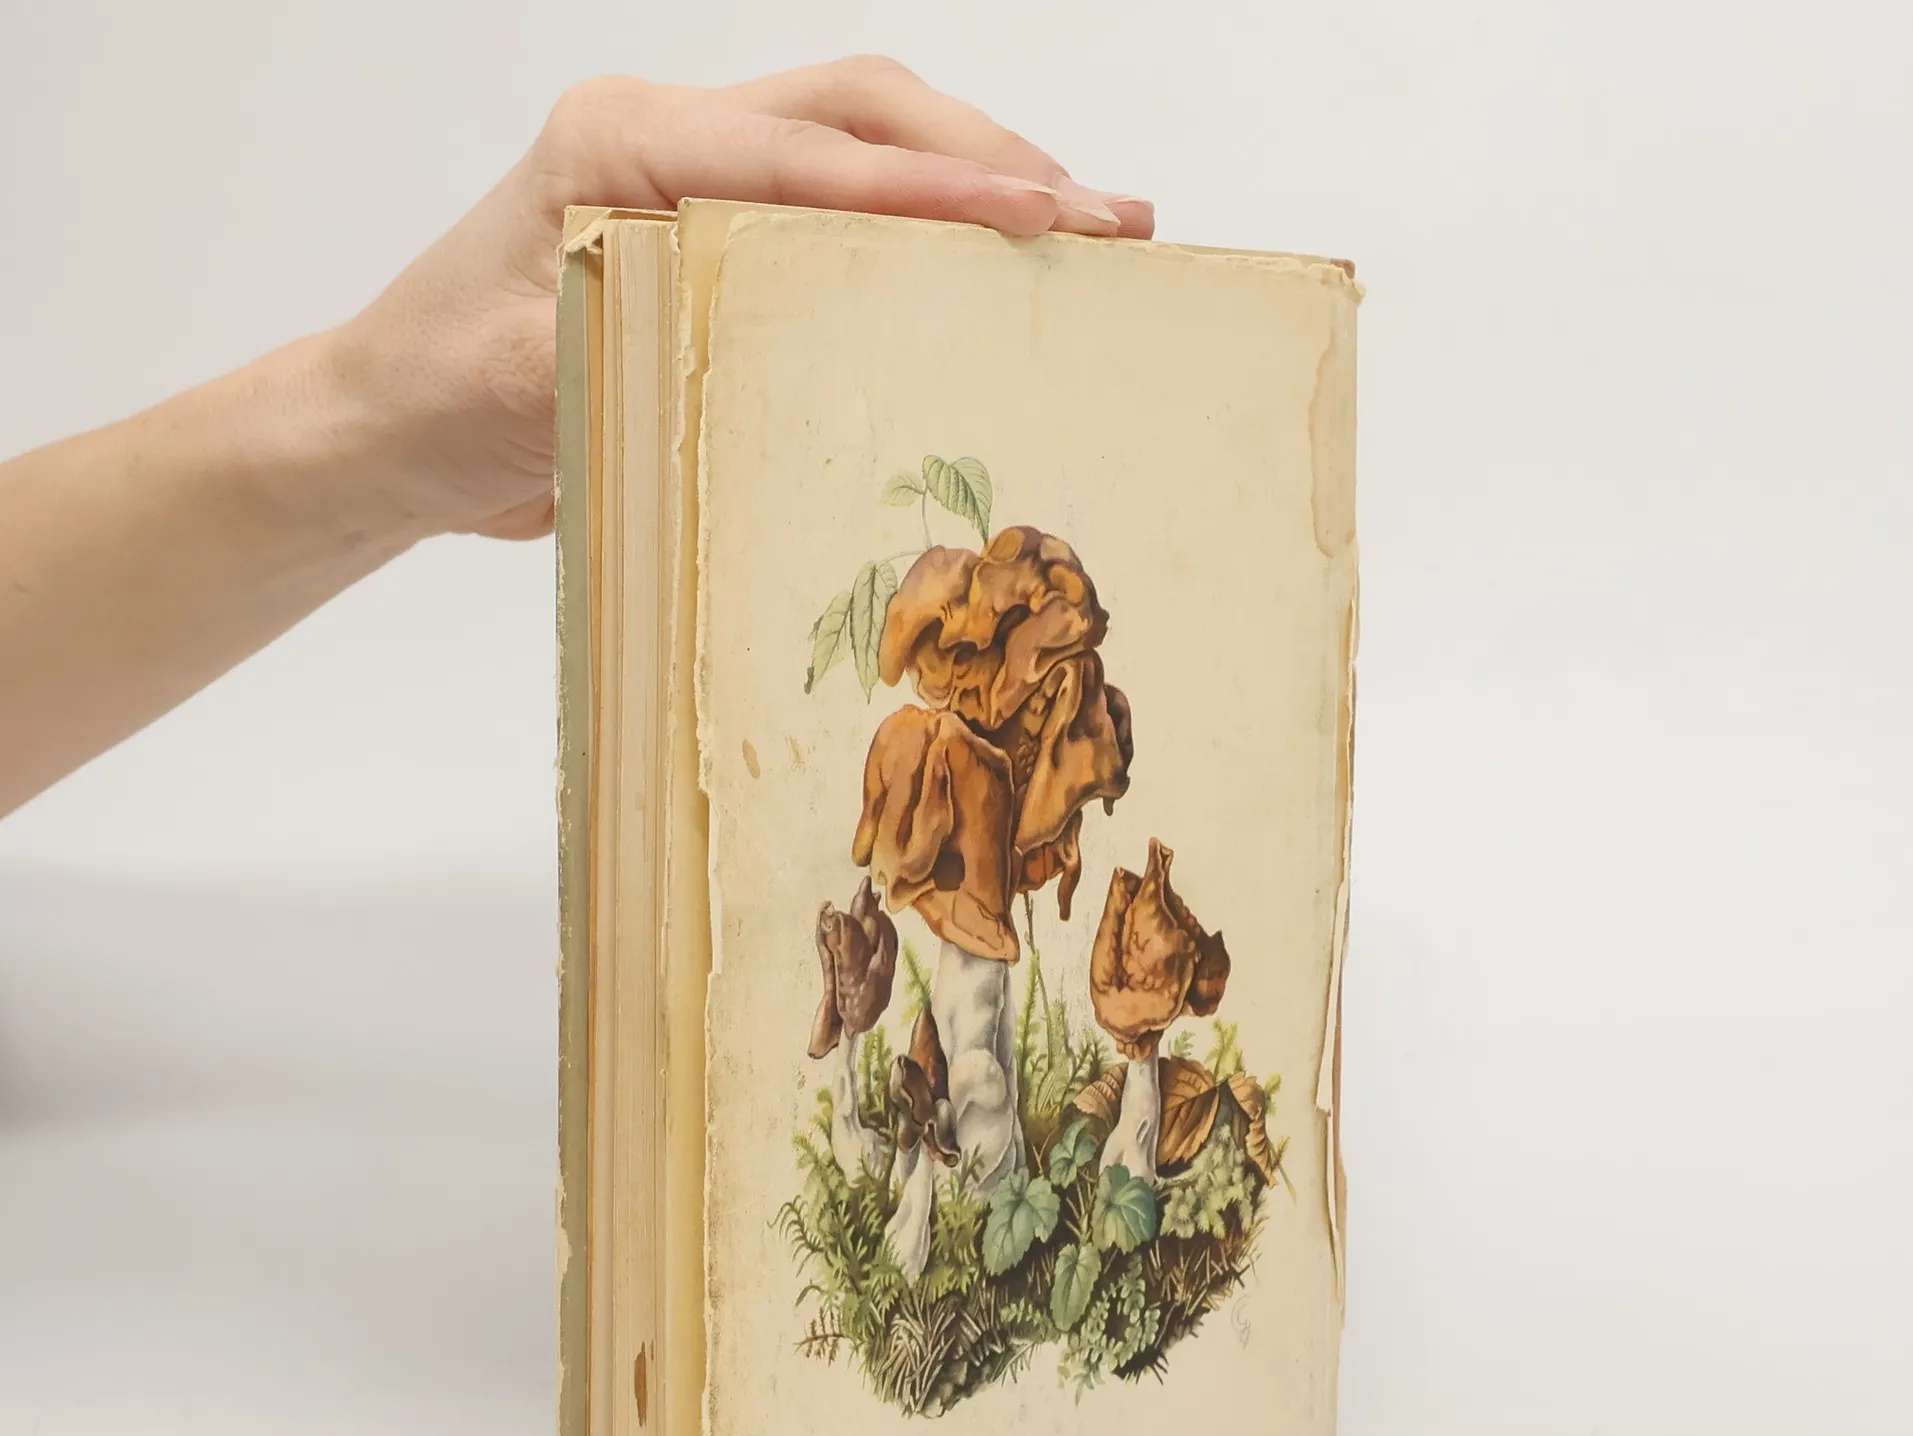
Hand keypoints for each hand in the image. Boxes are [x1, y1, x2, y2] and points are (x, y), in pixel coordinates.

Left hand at [331, 61, 1154, 542]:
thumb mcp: (532, 374)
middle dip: (993, 153)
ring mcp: (694, 181)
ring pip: (864, 142)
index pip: (812, 154)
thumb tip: (773, 322)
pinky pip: (840, 209)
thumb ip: (645, 327)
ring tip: (1083, 228)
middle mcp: (668, 139)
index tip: (1044, 215)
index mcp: (622, 141)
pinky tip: (990, 265)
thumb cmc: (438, 396)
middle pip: (862, 111)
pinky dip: (924, 227)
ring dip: (976, 173)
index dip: (937, 183)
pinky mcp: (714, 238)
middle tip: (1107, 218)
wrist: (387, 429)